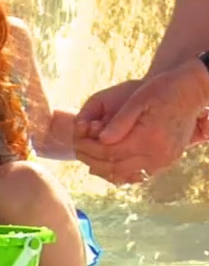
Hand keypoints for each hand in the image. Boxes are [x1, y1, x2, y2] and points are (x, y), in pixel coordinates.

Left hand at [73, 61, 208, 183]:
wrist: (190, 92)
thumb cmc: (161, 90)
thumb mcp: (138, 100)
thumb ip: (120, 122)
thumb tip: (100, 139)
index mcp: (148, 140)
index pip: (110, 153)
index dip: (89, 149)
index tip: (75, 142)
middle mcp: (158, 155)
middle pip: (117, 167)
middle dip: (93, 161)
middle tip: (77, 151)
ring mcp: (165, 161)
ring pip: (129, 175)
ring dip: (106, 169)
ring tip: (88, 159)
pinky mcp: (168, 160)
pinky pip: (141, 174)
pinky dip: (123, 173)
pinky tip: (109, 165)